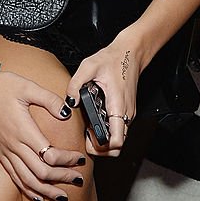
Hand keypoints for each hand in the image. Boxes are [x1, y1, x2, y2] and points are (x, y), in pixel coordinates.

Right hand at [0, 67, 86, 200]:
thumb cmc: (1, 86)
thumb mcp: (27, 87)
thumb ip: (49, 99)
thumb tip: (67, 111)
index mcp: (23, 130)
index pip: (49, 155)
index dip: (67, 160)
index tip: (79, 158)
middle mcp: (14, 145)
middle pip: (41, 173)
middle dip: (62, 178)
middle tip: (78, 178)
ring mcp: (5, 151)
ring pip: (27, 181)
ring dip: (46, 190)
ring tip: (62, 195)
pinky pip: (14, 177)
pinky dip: (28, 189)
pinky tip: (38, 195)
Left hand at [65, 33, 140, 158]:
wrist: (130, 52)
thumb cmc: (113, 58)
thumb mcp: (89, 66)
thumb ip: (76, 84)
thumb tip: (69, 102)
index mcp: (118, 106)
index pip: (116, 141)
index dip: (102, 147)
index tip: (89, 140)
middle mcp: (126, 114)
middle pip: (117, 146)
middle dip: (101, 149)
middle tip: (86, 138)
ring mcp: (128, 113)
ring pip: (118, 139)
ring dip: (104, 141)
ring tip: (89, 130)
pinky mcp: (126, 111)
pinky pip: (118, 129)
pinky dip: (108, 132)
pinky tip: (95, 121)